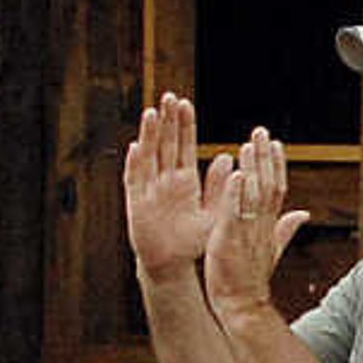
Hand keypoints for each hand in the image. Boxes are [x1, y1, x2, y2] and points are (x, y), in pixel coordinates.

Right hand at [122, 92, 231, 281]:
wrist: (173, 265)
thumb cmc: (193, 241)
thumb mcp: (212, 213)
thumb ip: (219, 188)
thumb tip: (227, 158)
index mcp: (185, 180)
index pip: (184, 146)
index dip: (184, 125)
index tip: (185, 103)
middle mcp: (165, 180)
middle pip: (165, 144)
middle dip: (167, 121)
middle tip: (168, 96)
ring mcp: (150, 190)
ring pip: (149, 157)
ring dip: (150, 135)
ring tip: (152, 113)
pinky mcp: (137, 204)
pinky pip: (135, 181)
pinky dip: (135, 165)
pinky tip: (135, 148)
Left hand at [201, 125, 311, 319]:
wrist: (242, 305)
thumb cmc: (250, 279)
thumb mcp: (272, 249)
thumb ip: (287, 228)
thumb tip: (304, 213)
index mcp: (269, 225)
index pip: (277, 188)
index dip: (277, 164)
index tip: (275, 143)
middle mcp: (262, 224)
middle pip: (268, 184)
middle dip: (265, 157)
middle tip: (260, 131)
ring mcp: (247, 231)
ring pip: (254, 194)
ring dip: (253, 168)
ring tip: (248, 144)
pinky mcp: (230, 239)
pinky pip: (236, 212)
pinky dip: (237, 193)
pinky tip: (237, 174)